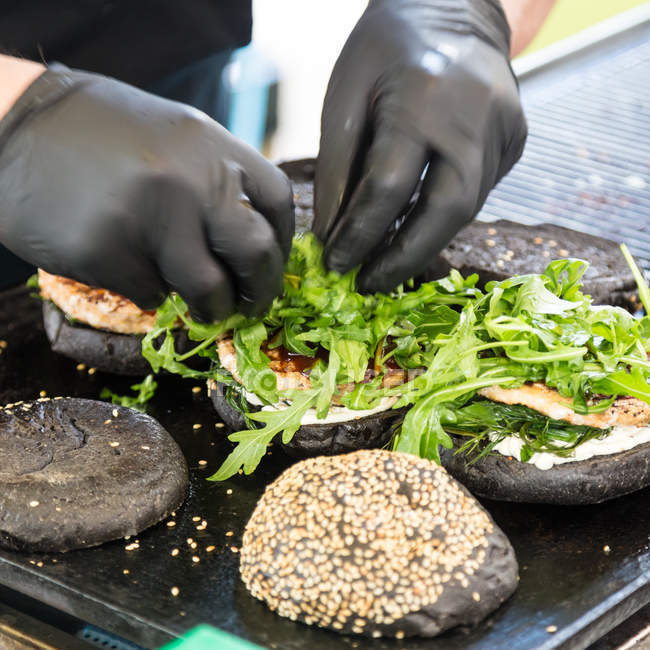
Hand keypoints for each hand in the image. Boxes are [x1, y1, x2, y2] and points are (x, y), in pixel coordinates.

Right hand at [0, 65, 293, 319]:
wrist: (12, 128)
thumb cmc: (102, 137)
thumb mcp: (174, 138)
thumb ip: (217, 180)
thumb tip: (256, 242)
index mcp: (211, 146)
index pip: (278, 201)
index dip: (283, 243)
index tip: (272, 266)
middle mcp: (189, 180)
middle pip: (256, 253)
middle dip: (260, 292)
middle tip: (251, 307)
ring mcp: (149, 217)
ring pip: (208, 289)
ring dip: (210, 308)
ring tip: (202, 306)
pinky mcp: (108, 253)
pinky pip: (151, 295)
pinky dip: (151, 294)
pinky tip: (133, 271)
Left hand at [314, 0, 526, 292]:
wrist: (453, 8)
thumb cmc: (385, 50)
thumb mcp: (345, 99)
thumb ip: (337, 171)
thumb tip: (331, 236)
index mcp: (423, 97)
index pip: (388, 188)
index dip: (359, 235)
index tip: (336, 264)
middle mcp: (475, 115)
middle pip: (446, 211)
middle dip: (404, 257)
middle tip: (370, 284)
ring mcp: (506, 128)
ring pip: (466, 208)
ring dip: (423, 242)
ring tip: (385, 262)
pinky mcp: (517, 138)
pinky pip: (479, 192)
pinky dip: (442, 217)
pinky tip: (414, 228)